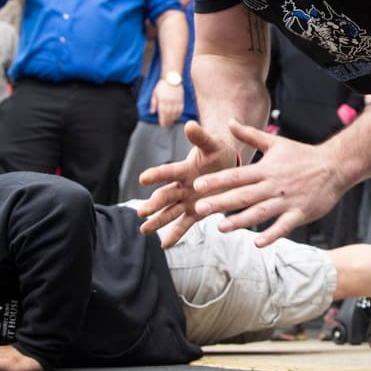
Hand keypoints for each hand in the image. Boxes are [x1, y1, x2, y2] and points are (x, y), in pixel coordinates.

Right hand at [136, 121, 237, 246]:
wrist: (229, 166)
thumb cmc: (218, 153)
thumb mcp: (212, 144)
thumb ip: (201, 137)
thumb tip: (190, 124)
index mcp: (185, 169)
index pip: (168, 171)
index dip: (157, 175)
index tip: (142, 178)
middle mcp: (182, 186)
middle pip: (166, 195)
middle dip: (154, 204)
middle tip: (142, 212)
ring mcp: (187, 201)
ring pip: (169, 212)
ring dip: (158, 221)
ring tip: (144, 230)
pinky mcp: (195, 212)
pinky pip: (184, 224)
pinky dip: (175, 234)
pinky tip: (164, 245)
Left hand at [150, 79, 184, 127]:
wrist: (172, 77)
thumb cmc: (162, 86)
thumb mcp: (155, 93)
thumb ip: (153, 103)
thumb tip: (152, 112)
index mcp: (162, 100)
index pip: (162, 112)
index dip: (163, 120)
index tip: (162, 124)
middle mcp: (170, 101)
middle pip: (169, 114)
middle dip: (167, 120)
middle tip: (166, 125)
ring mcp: (176, 100)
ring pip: (175, 112)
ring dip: (173, 118)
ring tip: (171, 122)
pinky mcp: (181, 99)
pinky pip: (181, 109)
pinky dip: (179, 114)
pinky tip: (177, 117)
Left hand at [190, 120, 349, 247]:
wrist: (334, 166)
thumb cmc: (303, 155)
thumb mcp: (276, 142)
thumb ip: (250, 134)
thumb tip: (230, 122)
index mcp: (266, 169)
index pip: (236, 175)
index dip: (217, 181)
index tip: (198, 186)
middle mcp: (273, 185)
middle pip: (243, 195)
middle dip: (221, 202)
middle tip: (200, 208)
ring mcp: (286, 200)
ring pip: (260, 212)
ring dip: (240, 221)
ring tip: (221, 228)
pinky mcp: (299, 213)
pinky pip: (283, 226)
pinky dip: (271, 234)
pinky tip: (258, 243)